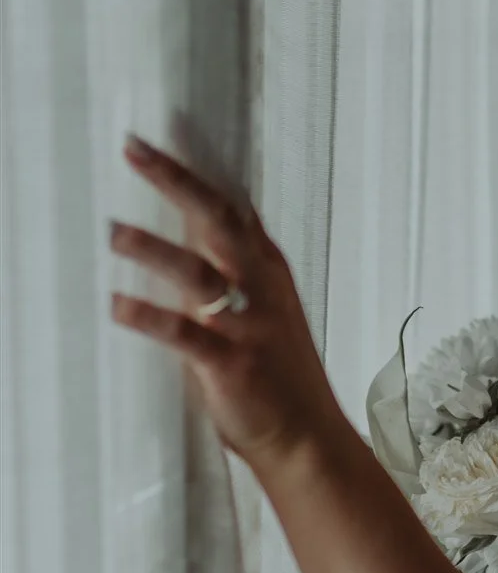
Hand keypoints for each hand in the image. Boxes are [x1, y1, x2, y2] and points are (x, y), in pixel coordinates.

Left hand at [109, 132, 346, 472]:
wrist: (308, 440)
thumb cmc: (277, 377)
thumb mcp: (260, 312)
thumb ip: (227, 274)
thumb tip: (184, 235)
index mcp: (266, 272)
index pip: (234, 205)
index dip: (198, 168)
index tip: (162, 132)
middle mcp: (261, 290)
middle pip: (219, 220)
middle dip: (176, 181)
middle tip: (133, 149)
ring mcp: (250, 326)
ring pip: (200, 274)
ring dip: (155, 250)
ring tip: (115, 232)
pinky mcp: (233, 366)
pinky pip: (187, 336)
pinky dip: (151, 318)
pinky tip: (118, 305)